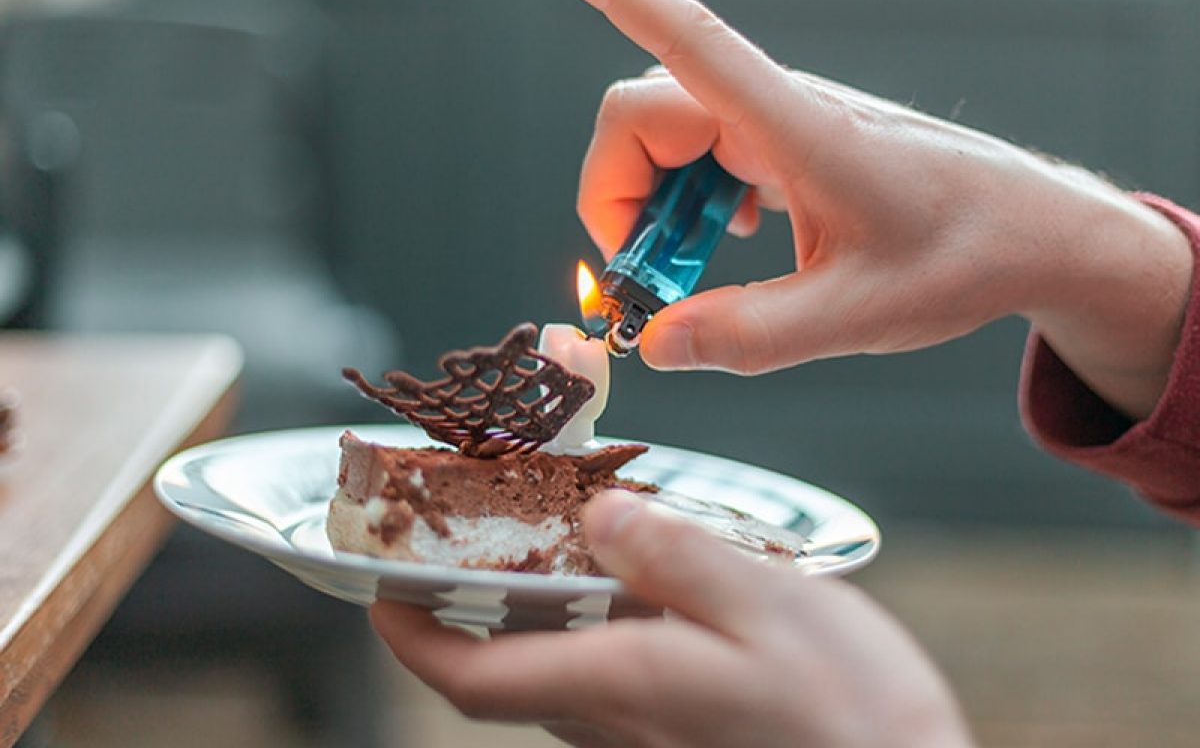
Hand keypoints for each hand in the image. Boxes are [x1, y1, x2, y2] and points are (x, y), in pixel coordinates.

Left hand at [372, 491, 972, 747]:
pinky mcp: (676, 730)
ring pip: (547, 672)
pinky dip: (578, 626)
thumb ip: (676, 555)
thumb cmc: (853, 714)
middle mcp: (617, 719)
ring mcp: (645, 732)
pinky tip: (618, 578)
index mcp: (624, 682)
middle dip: (452, 610)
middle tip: (442, 536)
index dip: (407, 636)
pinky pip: (598, 676)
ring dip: (514, 613)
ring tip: (525, 535)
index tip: (374, 588)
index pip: (471, 676)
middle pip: (499, 670)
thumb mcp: (771, 606)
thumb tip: (598, 515)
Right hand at [546, 0, 1191, 419]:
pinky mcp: (784, 143)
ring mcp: (778, 123)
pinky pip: (699, 154)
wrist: (1031, 233)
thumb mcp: (857, 316)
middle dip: (619, 201)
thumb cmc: (964, 257)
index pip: (689, 41)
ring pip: (664, 139)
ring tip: (696, 279)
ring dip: (653, 212)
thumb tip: (656, 343)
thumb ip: (751, 336)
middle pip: (641, 118)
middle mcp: (777, 109)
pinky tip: (734, 244)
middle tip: (649, 290)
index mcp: (796, 128)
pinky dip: (686, 208)